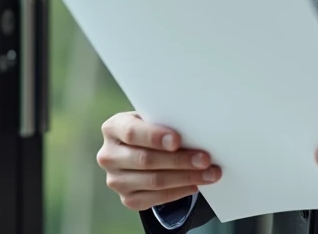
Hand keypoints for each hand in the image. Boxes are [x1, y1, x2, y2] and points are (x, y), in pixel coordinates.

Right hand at [97, 111, 221, 211]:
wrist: (138, 149)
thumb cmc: (150, 128)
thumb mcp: (151, 118)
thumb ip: (164, 121)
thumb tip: (195, 129)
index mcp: (113, 128)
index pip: (132, 133)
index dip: (154, 137)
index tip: (177, 140)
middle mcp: (109, 155)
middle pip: (146, 160)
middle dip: (179, 160)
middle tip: (205, 159)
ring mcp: (116, 180)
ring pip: (154, 181)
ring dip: (186, 178)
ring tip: (209, 174)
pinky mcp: (127, 199)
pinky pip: (156, 198)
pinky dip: (178, 192)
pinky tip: (194, 184)